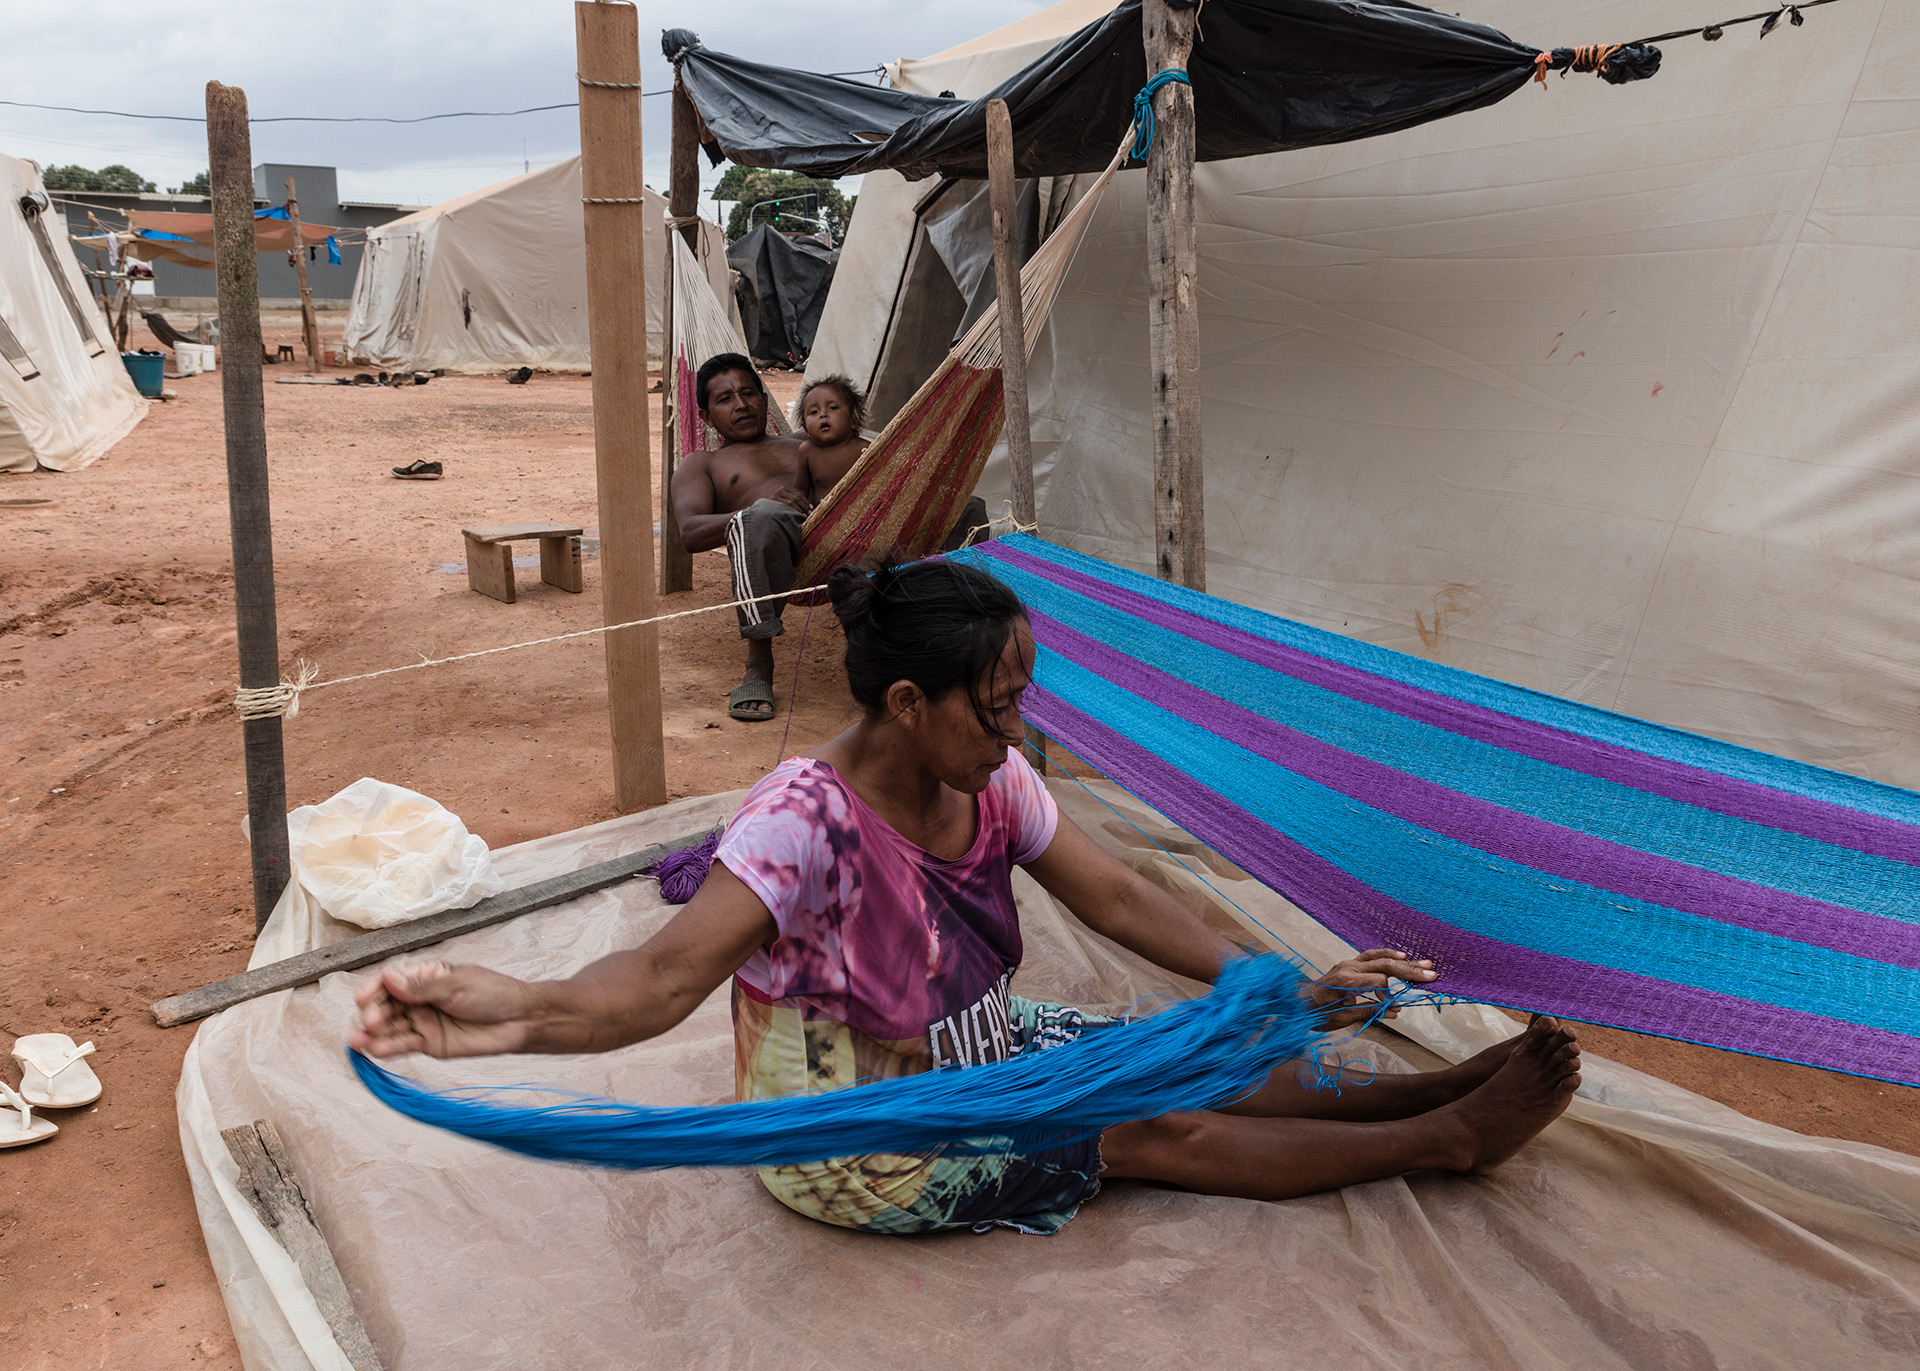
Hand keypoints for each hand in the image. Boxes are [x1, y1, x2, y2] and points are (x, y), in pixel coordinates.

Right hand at [348, 960, 543, 1059]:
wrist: (519, 1020)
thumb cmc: (492, 993)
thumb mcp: (457, 985)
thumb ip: (422, 987)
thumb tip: (388, 977)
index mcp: (425, 977)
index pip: (392, 981)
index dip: (375, 989)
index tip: (362, 998)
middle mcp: (418, 999)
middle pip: (387, 1006)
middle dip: (374, 1014)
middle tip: (369, 1022)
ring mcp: (422, 1022)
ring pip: (391, 1027)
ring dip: (373, 1034)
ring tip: (358, 1042)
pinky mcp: (429, 1044)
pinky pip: (404, 1045)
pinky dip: (389, 1048)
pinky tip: (375, 1050)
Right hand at [767, 484, 812, 514]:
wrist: (764, 511)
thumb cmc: (779, 508)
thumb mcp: (788, 502)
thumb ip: (797, 502)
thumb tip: (812, 508)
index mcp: (786, 488)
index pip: (799, 494)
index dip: (806, 501)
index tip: (811, 508)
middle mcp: (781, 489)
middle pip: (796, 497)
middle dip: (804, 506)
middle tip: (810, 513)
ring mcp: (776, 494)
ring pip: (792, 501)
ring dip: (800, 509)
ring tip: (804, 515)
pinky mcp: (773, 500)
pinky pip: (787, 505)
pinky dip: (794, 510)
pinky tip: (797, 515)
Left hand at [1304, 948, 1436, 1029]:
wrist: (1295, 1003)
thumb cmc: (1316, 1014)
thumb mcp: (1343, 1018)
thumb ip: (1370, 1011)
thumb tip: (1395, 1011)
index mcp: (1347, 980)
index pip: (1379, 981)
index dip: (1390, 995)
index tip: (1394, 1007)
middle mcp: (1348, 967)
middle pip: (1385, 964)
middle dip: (1410, 970)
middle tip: (1432, 974)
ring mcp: (1348, 963)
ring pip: (1380, 957)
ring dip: (1403, 960)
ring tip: (1424, 962)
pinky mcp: (1348, 964)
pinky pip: (1371, 956)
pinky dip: (1387, 955)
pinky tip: (1402, 956)